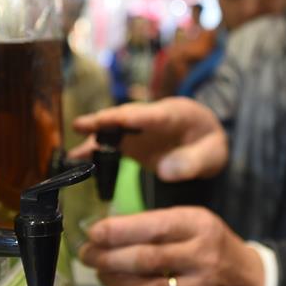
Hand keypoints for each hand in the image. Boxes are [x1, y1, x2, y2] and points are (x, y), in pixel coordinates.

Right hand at [70, 97, 227, 181]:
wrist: (205, 141)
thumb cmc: (210, 144)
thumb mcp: (213, 154)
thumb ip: (193, 162)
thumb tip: (165, 171)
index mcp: (176, 113)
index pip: (152, 114)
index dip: (131, 117)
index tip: (112, 120)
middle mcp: (152, 116)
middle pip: (126, 117)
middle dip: (104, 121)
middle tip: (81, 126)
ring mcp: (139, 128)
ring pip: (113, 129)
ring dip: (93, 136)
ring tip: (72, 149)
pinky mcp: (131, 140)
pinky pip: (110, 143)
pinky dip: (93, 150)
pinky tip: (74, 159)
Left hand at [78, 207, 263, 285]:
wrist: (246, 280)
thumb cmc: (208, 243)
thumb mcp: (190, 221)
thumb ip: (154, 224)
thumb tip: (106, 232)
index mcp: (198, 226)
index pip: (154, 228)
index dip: (118, 231)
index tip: (93, 232)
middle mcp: (202, 258)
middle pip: (147, 259)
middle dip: (109, 257)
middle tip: (86, 254)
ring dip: (115, 280)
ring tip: (100, 272)